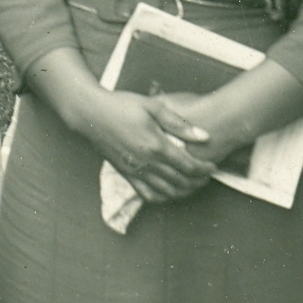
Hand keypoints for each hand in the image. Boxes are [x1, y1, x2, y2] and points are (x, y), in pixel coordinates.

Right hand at [65, 85, 208, 201]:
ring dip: (184, 191)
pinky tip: (170, 190)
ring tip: (192, 183)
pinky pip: (148, 195)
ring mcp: (136, 172)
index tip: (213, 165)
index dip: (205, 169)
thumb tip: (205, 136)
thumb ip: (180, 124)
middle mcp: (147, 163)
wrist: (89, 113)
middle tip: (207, 175)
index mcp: (156, 146)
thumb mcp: (152, 107)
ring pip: (167, 192)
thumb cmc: (121, 105)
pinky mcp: (126, 175)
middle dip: (199, 181)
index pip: (189, 166)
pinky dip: (163, 197)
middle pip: (182, 182)